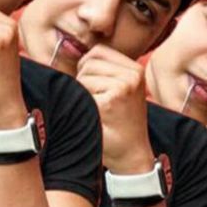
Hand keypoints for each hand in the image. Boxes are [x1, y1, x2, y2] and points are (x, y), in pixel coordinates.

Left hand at [76, 44, 153, 172]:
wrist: (131, 157)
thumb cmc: (119, 125)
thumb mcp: (118, 91)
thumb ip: (103, 71)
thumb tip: (71, 50)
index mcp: (135, 69)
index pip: (98, 51)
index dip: (87, 67)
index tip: (96, 89)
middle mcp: (133, 74)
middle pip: (88, 61)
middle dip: (84, 80)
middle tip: (99, 104)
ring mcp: (124, 85)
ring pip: (83, 76)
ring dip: (83, 93)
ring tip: (99, 110)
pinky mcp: (112, 99)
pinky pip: (82, 91)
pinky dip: (84, 104)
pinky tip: (98, 117)